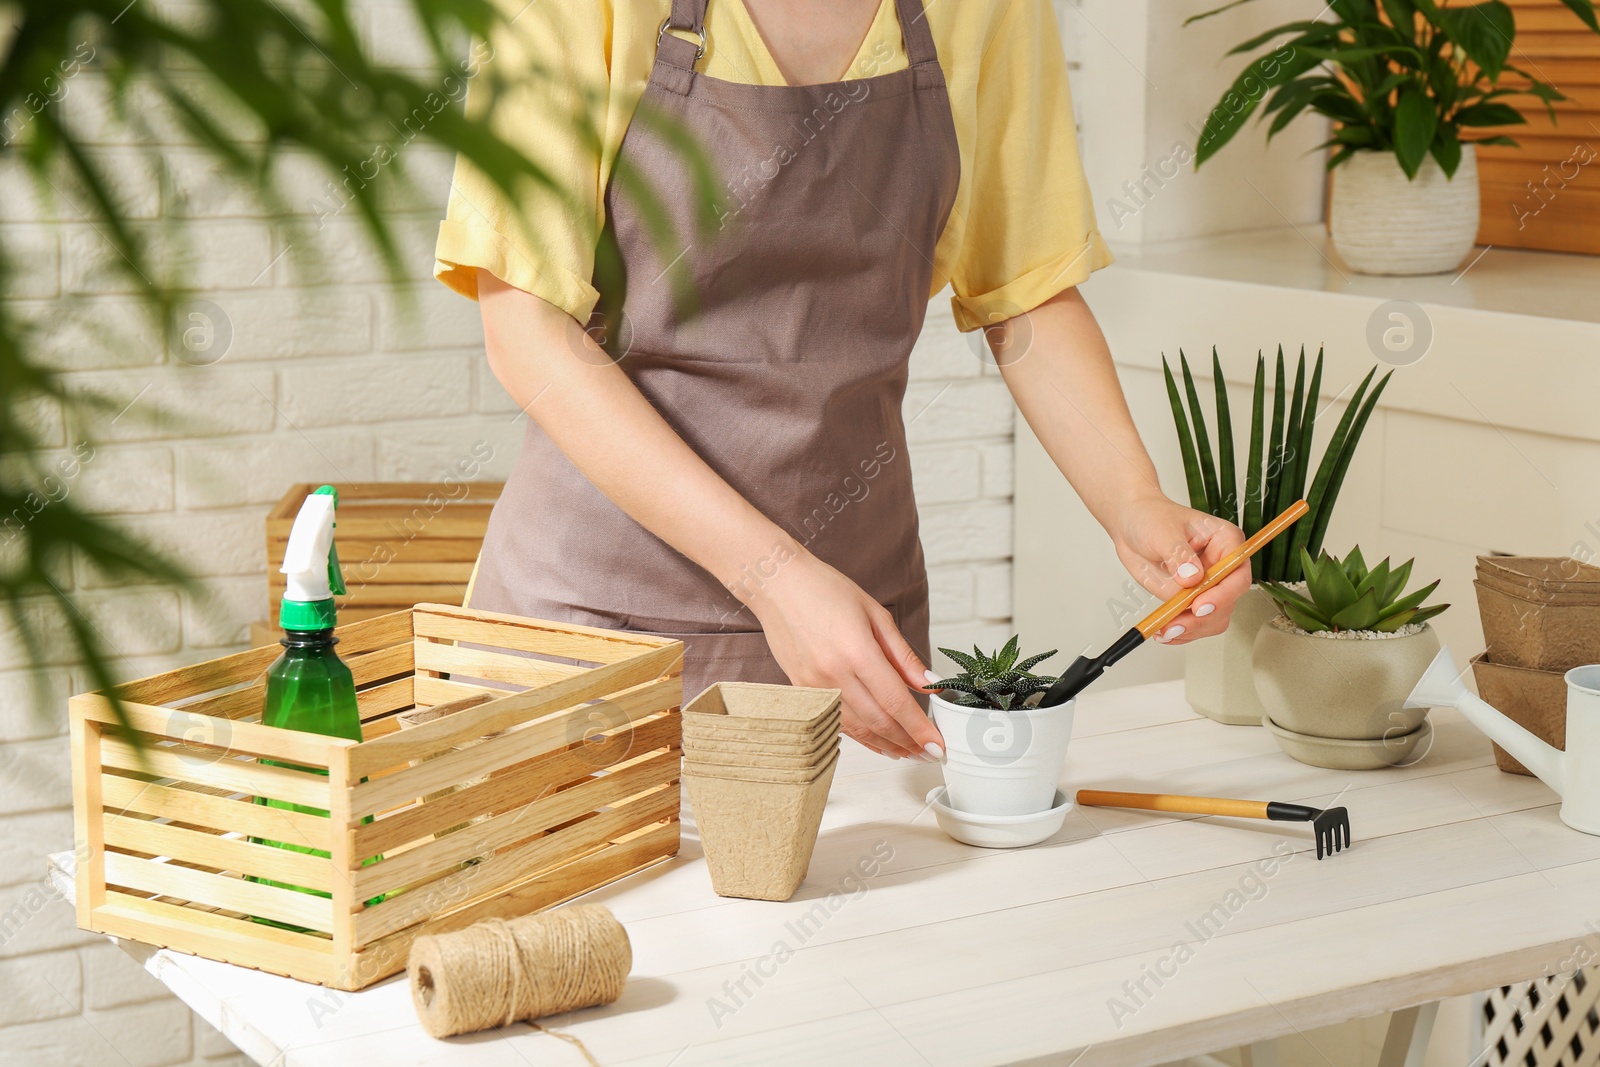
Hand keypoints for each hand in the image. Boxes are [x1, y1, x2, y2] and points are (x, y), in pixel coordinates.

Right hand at [747, 552, 942, 760]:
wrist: (777, 584)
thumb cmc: (824, 590)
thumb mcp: (875, 614)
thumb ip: (903, 654)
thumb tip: (929, 682)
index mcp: (856, 651)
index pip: (895, 701)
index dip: (919, 728)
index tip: (937, 745)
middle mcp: (833, 674)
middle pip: (878, 721)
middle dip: (908, 742)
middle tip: (929, 753)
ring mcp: (814, 685)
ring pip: (857, 728)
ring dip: (886, 744)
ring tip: (907, 752)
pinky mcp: (801, 690)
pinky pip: (836, 721)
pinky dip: (860, 736)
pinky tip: (877, 741)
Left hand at [1111, 494, 1247, 644]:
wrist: (1132, 525)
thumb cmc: (1151, 518)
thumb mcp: (1163, 532)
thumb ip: (1179, 556)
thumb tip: (1192, 578)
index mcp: (1226, 542)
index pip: (1237, 574)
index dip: (1223, 594)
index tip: (1199, 606)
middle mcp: (1223, 566)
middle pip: (1228, 602)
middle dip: (1203, 618)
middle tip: (1175, 625)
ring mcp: (1208, 585)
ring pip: (1214, 619)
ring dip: (1192, 629)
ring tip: (1165, 630)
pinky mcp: (1192, 599)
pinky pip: (1196, 624)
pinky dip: (1182, 633)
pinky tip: (1164, 632)